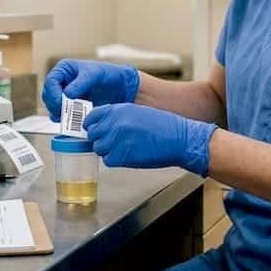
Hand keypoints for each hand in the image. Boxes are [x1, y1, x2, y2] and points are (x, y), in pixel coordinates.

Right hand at [41, 60, 139, 120]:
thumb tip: (67, 94)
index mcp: (64, 69)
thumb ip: (81, 83)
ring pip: (52, 106)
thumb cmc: (109, 74)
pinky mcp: (70, 106)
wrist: (121, 86)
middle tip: (64, 113)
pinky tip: (71, 121)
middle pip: (48, 95)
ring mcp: (65, 95)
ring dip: (58, 113)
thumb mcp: (95, 75)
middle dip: (54, 105)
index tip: (60, 103)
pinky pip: (61, 114)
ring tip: (69, 118)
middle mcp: (62, 82)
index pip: (50, 81)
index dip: (52, 93)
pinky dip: (64, 119)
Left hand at [82, 104, 216, 175]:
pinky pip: (108, 160)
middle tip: (113, 142)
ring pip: (99, 149)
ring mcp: (116, 139)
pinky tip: (128, 156)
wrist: (179, 139)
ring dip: (109, 151)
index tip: (95, 130)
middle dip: (101, 139)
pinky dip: (116, 160)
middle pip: (93, 134)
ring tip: (124, 149)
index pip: (91, 117)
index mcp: (118, 109)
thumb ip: (118, 117)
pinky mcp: (121, 155)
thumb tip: (103, 126)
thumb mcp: (137, 112)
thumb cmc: (163, 126)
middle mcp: (114, 123)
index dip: (92, 125)